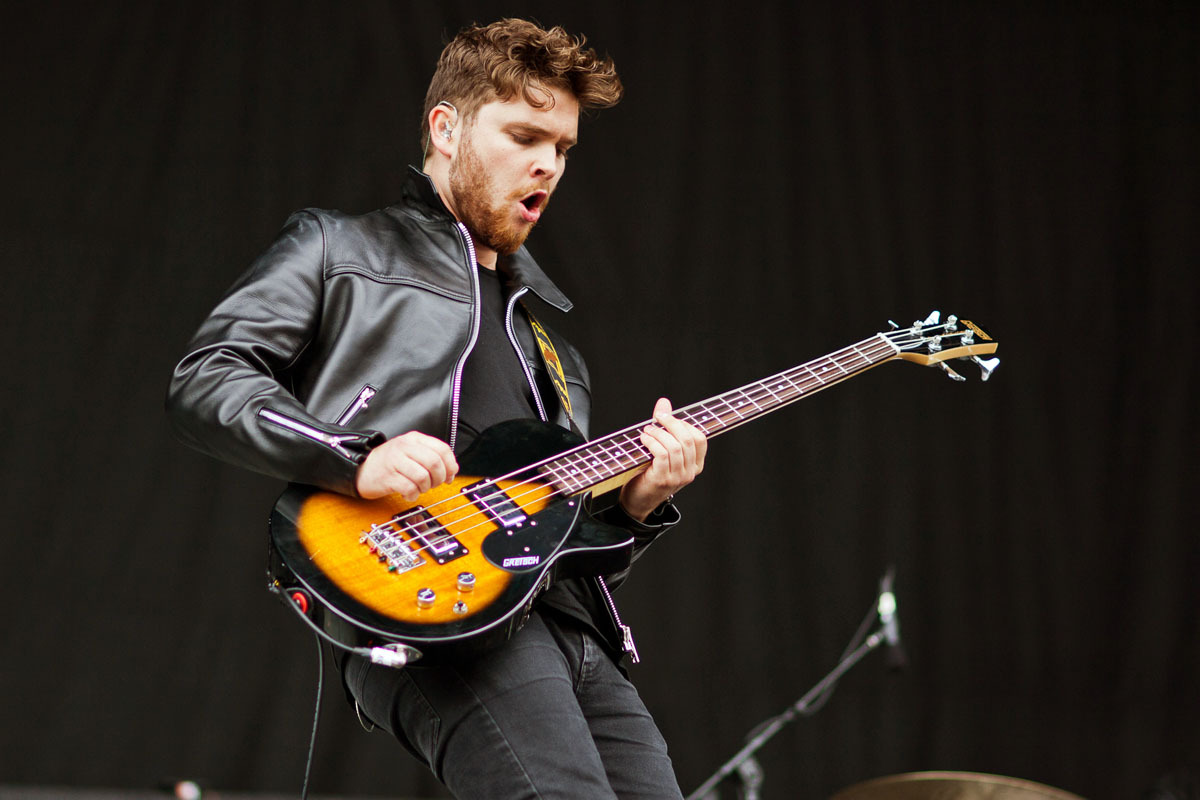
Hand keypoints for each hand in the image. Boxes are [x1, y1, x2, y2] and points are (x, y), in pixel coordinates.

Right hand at [355, 431, 458, 500]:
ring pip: (422, 476)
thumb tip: (451, 470)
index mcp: (414, 439)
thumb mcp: (410, 451)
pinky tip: (409, 494)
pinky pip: (409, 488)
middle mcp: (405, 447)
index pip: (442, 449)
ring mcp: (395, 461)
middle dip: (439, 478)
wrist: (361, 468)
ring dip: (425, 488)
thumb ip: (431, 456)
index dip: (450, 465)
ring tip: (419, 489)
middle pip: (434, 463)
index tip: (449, 476)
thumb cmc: (389, 462)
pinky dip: (412, 495)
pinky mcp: (387, 477)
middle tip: (434, 484)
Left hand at [619, 397, 706, 521]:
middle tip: (657, 418)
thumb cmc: (650, 473)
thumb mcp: (662, 450)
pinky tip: (644, 439)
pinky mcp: (663, 480)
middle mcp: (690, 472)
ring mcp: (677, 478)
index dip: (684, 424)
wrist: (638, 501)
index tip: (668, 418)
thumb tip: (664, 402)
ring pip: (674, 446)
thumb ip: (665, 426)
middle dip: (671, 423)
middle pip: (687, 439)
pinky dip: (652, 442)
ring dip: (658, 433)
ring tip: (647, 430)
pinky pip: (661, 455)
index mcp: (695, 464)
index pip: (700, 439)